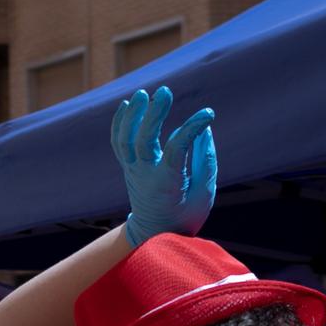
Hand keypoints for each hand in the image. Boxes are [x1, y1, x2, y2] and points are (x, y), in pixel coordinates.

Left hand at [111, 86, 216, 246]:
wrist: (153, 233)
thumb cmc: (185, 214)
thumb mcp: (204, 193)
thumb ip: (204, 161)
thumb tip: (202, 130)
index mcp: (168, 183)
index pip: (176, 149)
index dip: (191, 128)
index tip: (207, 114)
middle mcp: (145, 176)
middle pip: (143, 142)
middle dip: (153, 115)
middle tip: (165, 91)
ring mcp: (133, 171)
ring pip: (124, 141)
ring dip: (131, 115)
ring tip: (142, 94)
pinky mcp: (127, 167)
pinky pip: (118, 143)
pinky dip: (120, 123)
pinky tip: (127, 104)